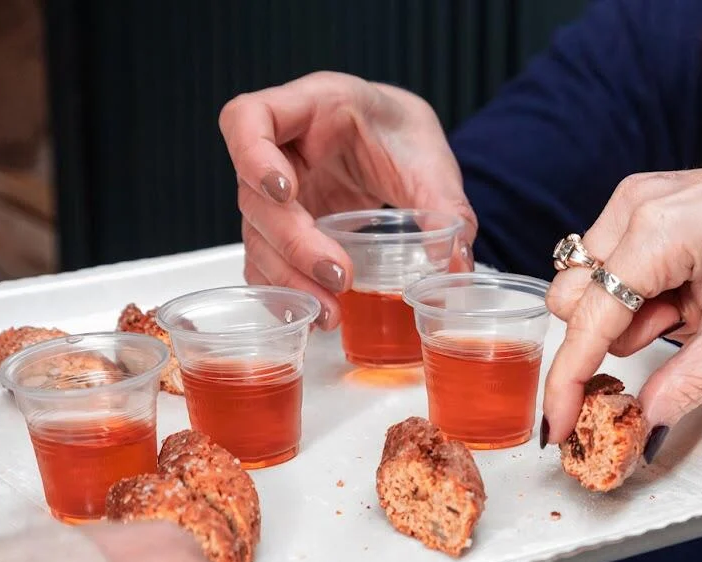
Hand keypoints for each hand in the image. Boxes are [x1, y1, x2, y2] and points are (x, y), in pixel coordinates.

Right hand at [219, 72, 475, 327]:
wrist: (400, 142)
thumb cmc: (404, 133)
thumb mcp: (429, 158)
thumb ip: (445, 203)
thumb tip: (453, 259)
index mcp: (310, 107)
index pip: (249, 118)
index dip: (253, 156)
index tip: (284, 191)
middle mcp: (280, 150)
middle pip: (255, 197)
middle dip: (293, 243)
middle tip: (337, 277)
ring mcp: (277, 193)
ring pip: (257, 238)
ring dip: (289, 279)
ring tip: (330, 313)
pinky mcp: (286, 228)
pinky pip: (270, 262)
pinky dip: (287, 290)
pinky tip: (315, 314)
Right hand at [541, 156, 701, 446]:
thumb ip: (686, 381)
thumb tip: (645, 424)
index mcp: (656, 231)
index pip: (587, 320)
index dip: (567, 380)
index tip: (556, 425)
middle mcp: (634, 205)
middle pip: (573, 298)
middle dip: (612, 334)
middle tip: (679, 332)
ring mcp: (636, 196)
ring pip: (589, 282)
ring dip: (630, 313)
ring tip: (693, 305)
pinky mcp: (644, 199)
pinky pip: (612, 261)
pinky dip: (640, 290)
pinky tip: (687, 286)